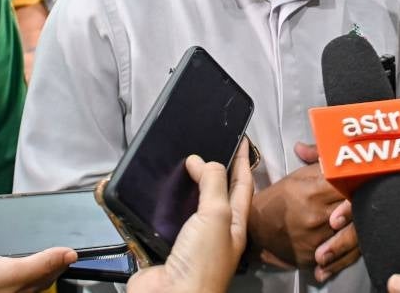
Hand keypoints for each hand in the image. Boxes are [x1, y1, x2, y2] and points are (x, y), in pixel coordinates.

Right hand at [127, 139, 253, 292]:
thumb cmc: (203, 261)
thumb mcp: (216, 215)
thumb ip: (212, 184)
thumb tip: (198, 160)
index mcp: (235, 225)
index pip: (242, 185)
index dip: (242, 161)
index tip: (241, 139)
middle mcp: (215, 232)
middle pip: (217, 195)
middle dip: (215, 172)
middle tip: (209, 146)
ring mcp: (190, 240)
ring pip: (191, 206)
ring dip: (187, 187)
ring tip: (181, 164)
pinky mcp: (165, 246)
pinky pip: (165, 219)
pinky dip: (162, 205)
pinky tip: (157, 193)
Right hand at [247, 142, 358, 279]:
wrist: (255, 229)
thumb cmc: (279, 198)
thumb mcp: (297, 176)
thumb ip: (320, 164)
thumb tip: (336, 146)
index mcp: (313, 192)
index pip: (348, 185)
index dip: (362, 181)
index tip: (369, 178)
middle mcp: (317, 217)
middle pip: (355, 210)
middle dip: (366, 204)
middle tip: (376, 199)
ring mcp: (317, 240)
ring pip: (353, 236)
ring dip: (363, 227)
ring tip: (370, 220)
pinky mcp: (315, 258)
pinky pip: (341, 257)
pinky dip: (350, 250)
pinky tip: (357, 244)